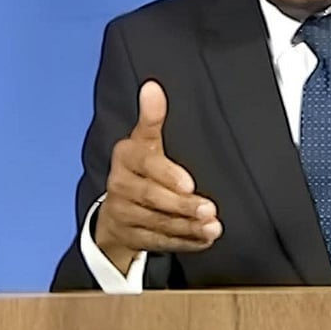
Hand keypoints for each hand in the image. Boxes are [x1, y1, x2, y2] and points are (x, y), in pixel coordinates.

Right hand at [94, 80, 221, 273]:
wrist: (116, 209)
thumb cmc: (140, 166)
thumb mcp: (145, 140)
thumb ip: (152, 117)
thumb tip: (152, 87)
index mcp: (125, 158)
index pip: (145, 164)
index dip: (167, 175)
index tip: (190, 183)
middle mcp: (120, 186)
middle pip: (152, 198)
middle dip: (183, 205)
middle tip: (210, 209)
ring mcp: (124, 214)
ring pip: (158, 223)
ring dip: (188, 226)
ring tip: (213, 227)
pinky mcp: (133, 237)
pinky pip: (160, 242)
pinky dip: (184, 242)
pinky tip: (205, 239)